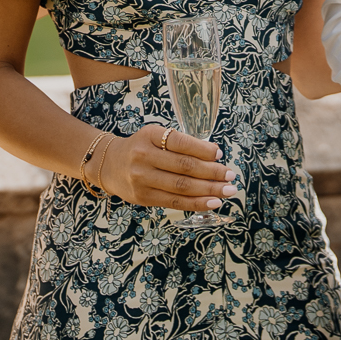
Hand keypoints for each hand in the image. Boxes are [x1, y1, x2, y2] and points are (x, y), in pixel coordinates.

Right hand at [98, 124, 237, 210]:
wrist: (109, 164)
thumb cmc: (141, 148)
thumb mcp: (156, 136)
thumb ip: (181, 144)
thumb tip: (214, 155)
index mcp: (150, 136)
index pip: (181, 143)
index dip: (203, 150)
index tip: (220, 154)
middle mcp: (144, 157)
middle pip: (184, 168)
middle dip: (212, 173)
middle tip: (231, 176)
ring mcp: (142, 179)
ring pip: (182, 187)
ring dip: (209, 191)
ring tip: (227, 191)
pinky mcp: (143, 198)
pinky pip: (174, 202)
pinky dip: (196, 203)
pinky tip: (212, 202)